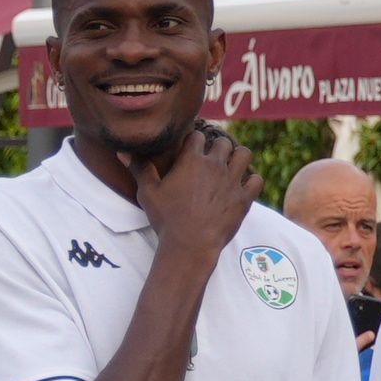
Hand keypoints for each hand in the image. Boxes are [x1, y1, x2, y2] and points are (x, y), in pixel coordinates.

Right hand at [129, 121, 258, 258]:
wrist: (189, 245)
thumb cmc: (166, 219)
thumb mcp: (148, 193)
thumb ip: (140, 169)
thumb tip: (123, 151)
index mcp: (191, 160)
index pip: (197, 135)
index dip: (195, 141)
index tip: (192, 150)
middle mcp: (214, 165)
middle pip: (223, 142)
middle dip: (218, 147)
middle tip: (212, 159)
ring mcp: (232, 181)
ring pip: (244, 153)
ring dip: (238, 157)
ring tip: (231, 167)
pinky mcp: (244, 198)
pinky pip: (257, 179)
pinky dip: (252, 181)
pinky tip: (243, 187)